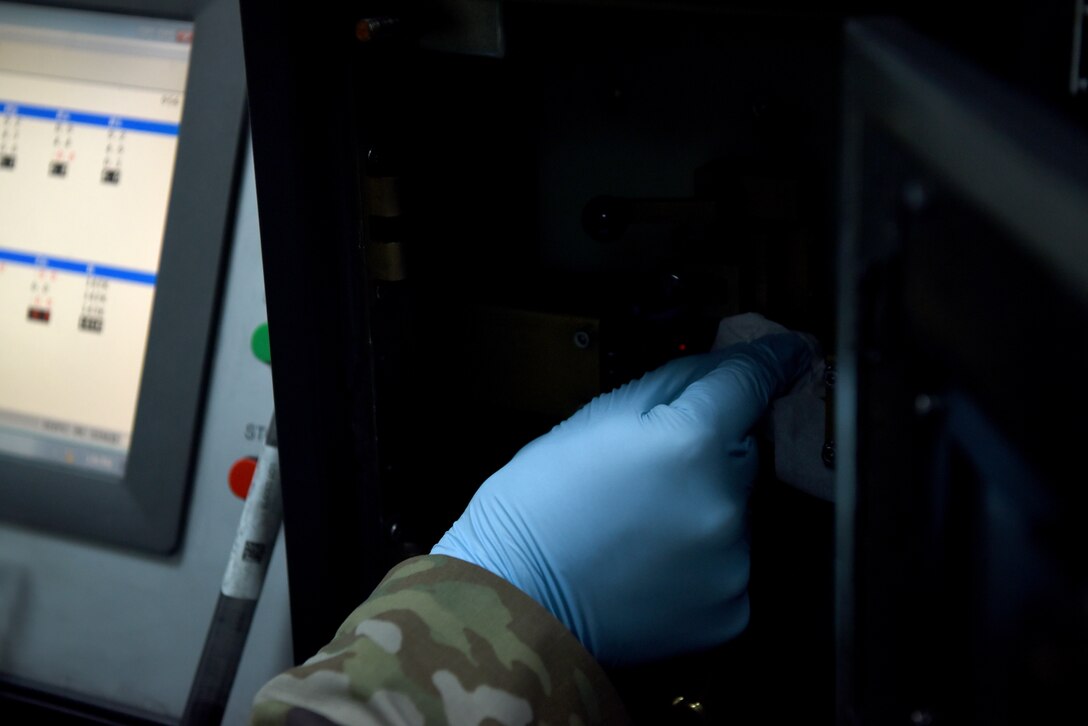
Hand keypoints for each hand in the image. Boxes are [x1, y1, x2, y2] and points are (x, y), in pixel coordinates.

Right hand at [432, 332, 811, 664]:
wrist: (514, 600)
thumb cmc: (539, 503)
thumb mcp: (595, 419)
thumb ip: (672, 386)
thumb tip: (724, 368)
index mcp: (691, 443)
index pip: (752, 382)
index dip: (774, 359)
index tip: (794, 350)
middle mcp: (727, 503)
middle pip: (742, 453)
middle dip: (711, 452)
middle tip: (651, 472)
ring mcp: (734, 563)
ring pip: (736, 511)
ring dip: (704, 507)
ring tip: (639, 527)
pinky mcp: (732, 610)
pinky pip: (730, 564)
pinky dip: (701, 559)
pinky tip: (651, 565)